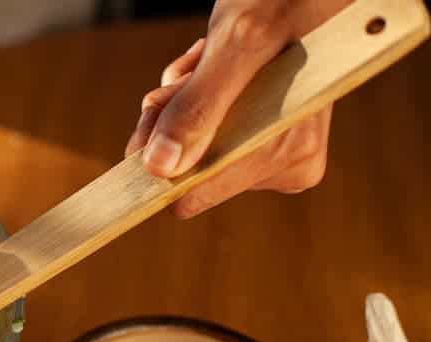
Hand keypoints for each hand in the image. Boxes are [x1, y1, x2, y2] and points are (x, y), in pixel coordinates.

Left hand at [126, 0, 349, 217]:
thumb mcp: (240, 42)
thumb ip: (200, 107)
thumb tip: (162, 168)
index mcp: (288, 154)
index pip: (192, 192)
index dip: (161, 150)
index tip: (160, 104)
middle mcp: (289, 162)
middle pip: (188, 166)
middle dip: (177, 113)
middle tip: (194, 68)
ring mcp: (278, 151)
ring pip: (192, 141)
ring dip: (186, 96)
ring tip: (212, 56)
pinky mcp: (265, 136)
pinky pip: (207, 126)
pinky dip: (197, 91)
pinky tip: (216, 61)